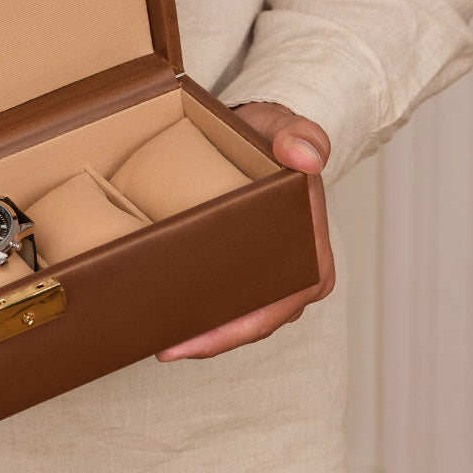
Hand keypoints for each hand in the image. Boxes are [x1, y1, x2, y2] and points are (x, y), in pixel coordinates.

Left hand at [155, 101, 334, 360]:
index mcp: (312, 257)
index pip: (276, 307)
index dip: (236, 329)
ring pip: (239, 320)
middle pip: (253, 324)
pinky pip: (230, 304)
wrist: (259, 133)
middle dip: (211, 341)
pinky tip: (169, 319)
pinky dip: (204, 315)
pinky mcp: (253, 273)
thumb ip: (298, 134)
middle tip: (165, 347)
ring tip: (159, 340)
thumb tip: (305, 157)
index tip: (196, 337)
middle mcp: (299, 278)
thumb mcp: (284, 125)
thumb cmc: (274, 134)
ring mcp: (275, 279)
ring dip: (203, 333)